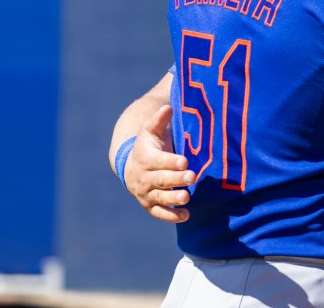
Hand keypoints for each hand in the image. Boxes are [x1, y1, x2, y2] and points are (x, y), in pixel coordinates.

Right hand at [124, 104, 194, 222]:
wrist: (131, 166)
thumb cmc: (148, 145)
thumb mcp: (151, 130)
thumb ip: (159, 119)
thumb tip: (167, 107)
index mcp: (144, 158)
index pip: (157, 161)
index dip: (171, 162)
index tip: (185, 161)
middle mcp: (143, 178)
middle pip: (160, 180)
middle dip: (176, 179)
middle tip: (192, 177)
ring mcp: (146, 193)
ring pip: (159, 198)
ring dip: (173, 199)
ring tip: (186, 197)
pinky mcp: (150, 205)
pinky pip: (159, 213)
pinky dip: (171, 216)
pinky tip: (185, 215)